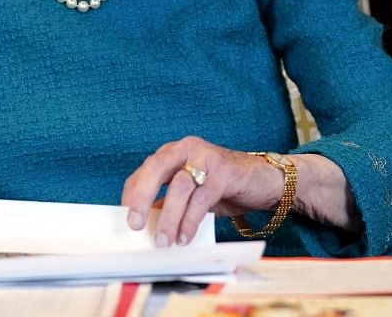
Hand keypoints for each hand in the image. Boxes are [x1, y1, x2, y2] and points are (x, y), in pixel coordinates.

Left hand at [121, 136, 285, 247]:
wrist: (265, 180)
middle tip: (134, 224)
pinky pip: (202, 197)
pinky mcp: (224, 172)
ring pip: (180, 185)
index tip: (126, 219)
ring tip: (163, 241)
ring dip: (169, 217)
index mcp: (174, 153)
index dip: (132, 194)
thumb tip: (146, 225)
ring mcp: (207, 157)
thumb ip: (170, 203)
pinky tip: (185, 237)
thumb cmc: (225, 187)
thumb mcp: (192, 194)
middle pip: (156, 168)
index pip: (145, 170)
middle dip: (141, 197)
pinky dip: (191, 220)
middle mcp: (187, 149)